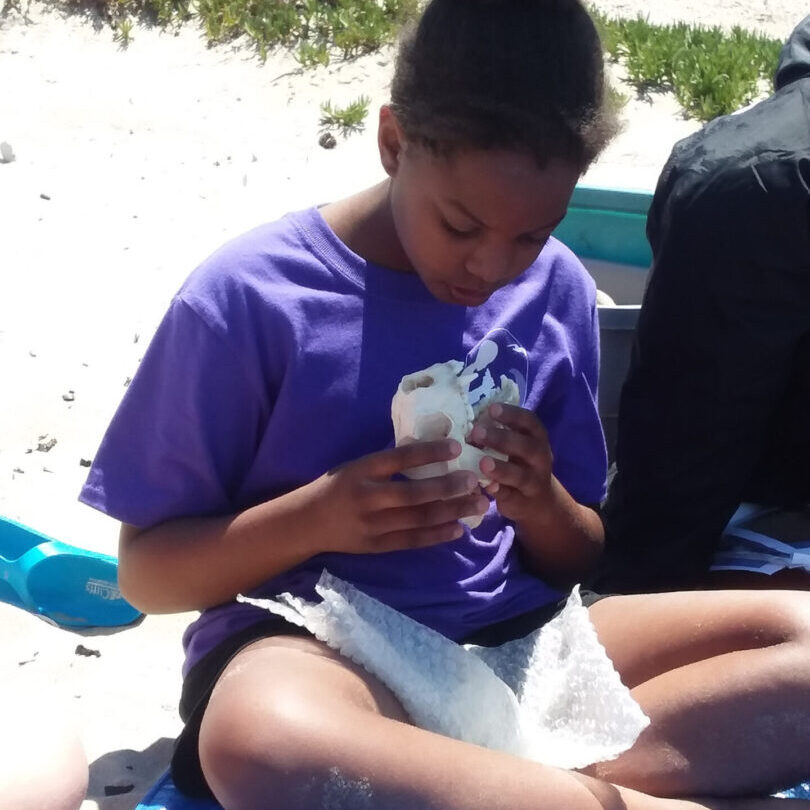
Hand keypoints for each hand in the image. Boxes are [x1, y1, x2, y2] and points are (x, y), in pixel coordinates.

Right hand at [304, 439, 489, 554]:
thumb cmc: (338, 487)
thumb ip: (387, 463)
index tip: (457, 447)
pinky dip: (437, 535)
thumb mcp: (357, 466)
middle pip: (414, 494)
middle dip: (448, 487)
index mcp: (362, 471)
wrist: (308, 522)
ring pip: (418, 519)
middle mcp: (367, 498)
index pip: (399, 459)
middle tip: (475, 480)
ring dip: (451, 512)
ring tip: (478, 504)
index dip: (429, 453)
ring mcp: (372, 525)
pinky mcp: (376, 546)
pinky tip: (458, 529)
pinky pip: (412, 541)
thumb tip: (430, 452)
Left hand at [468, 403, 553, 522]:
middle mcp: (540, 458)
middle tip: (477, 432)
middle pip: (526, 446)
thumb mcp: (517, 445)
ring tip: (483, 462)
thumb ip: (498, 432)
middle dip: (502, 438)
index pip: (529, 421)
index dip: (511, 414)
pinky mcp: (522, 501)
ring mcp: (533, 481)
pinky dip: (498, 491)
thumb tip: (466, 420)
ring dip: (501, 468)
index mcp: (537, 438)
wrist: (539, 502)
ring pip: (520, 474)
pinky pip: (510, 495)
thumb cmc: (519, 463)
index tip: (491, 409)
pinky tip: (485, 486)